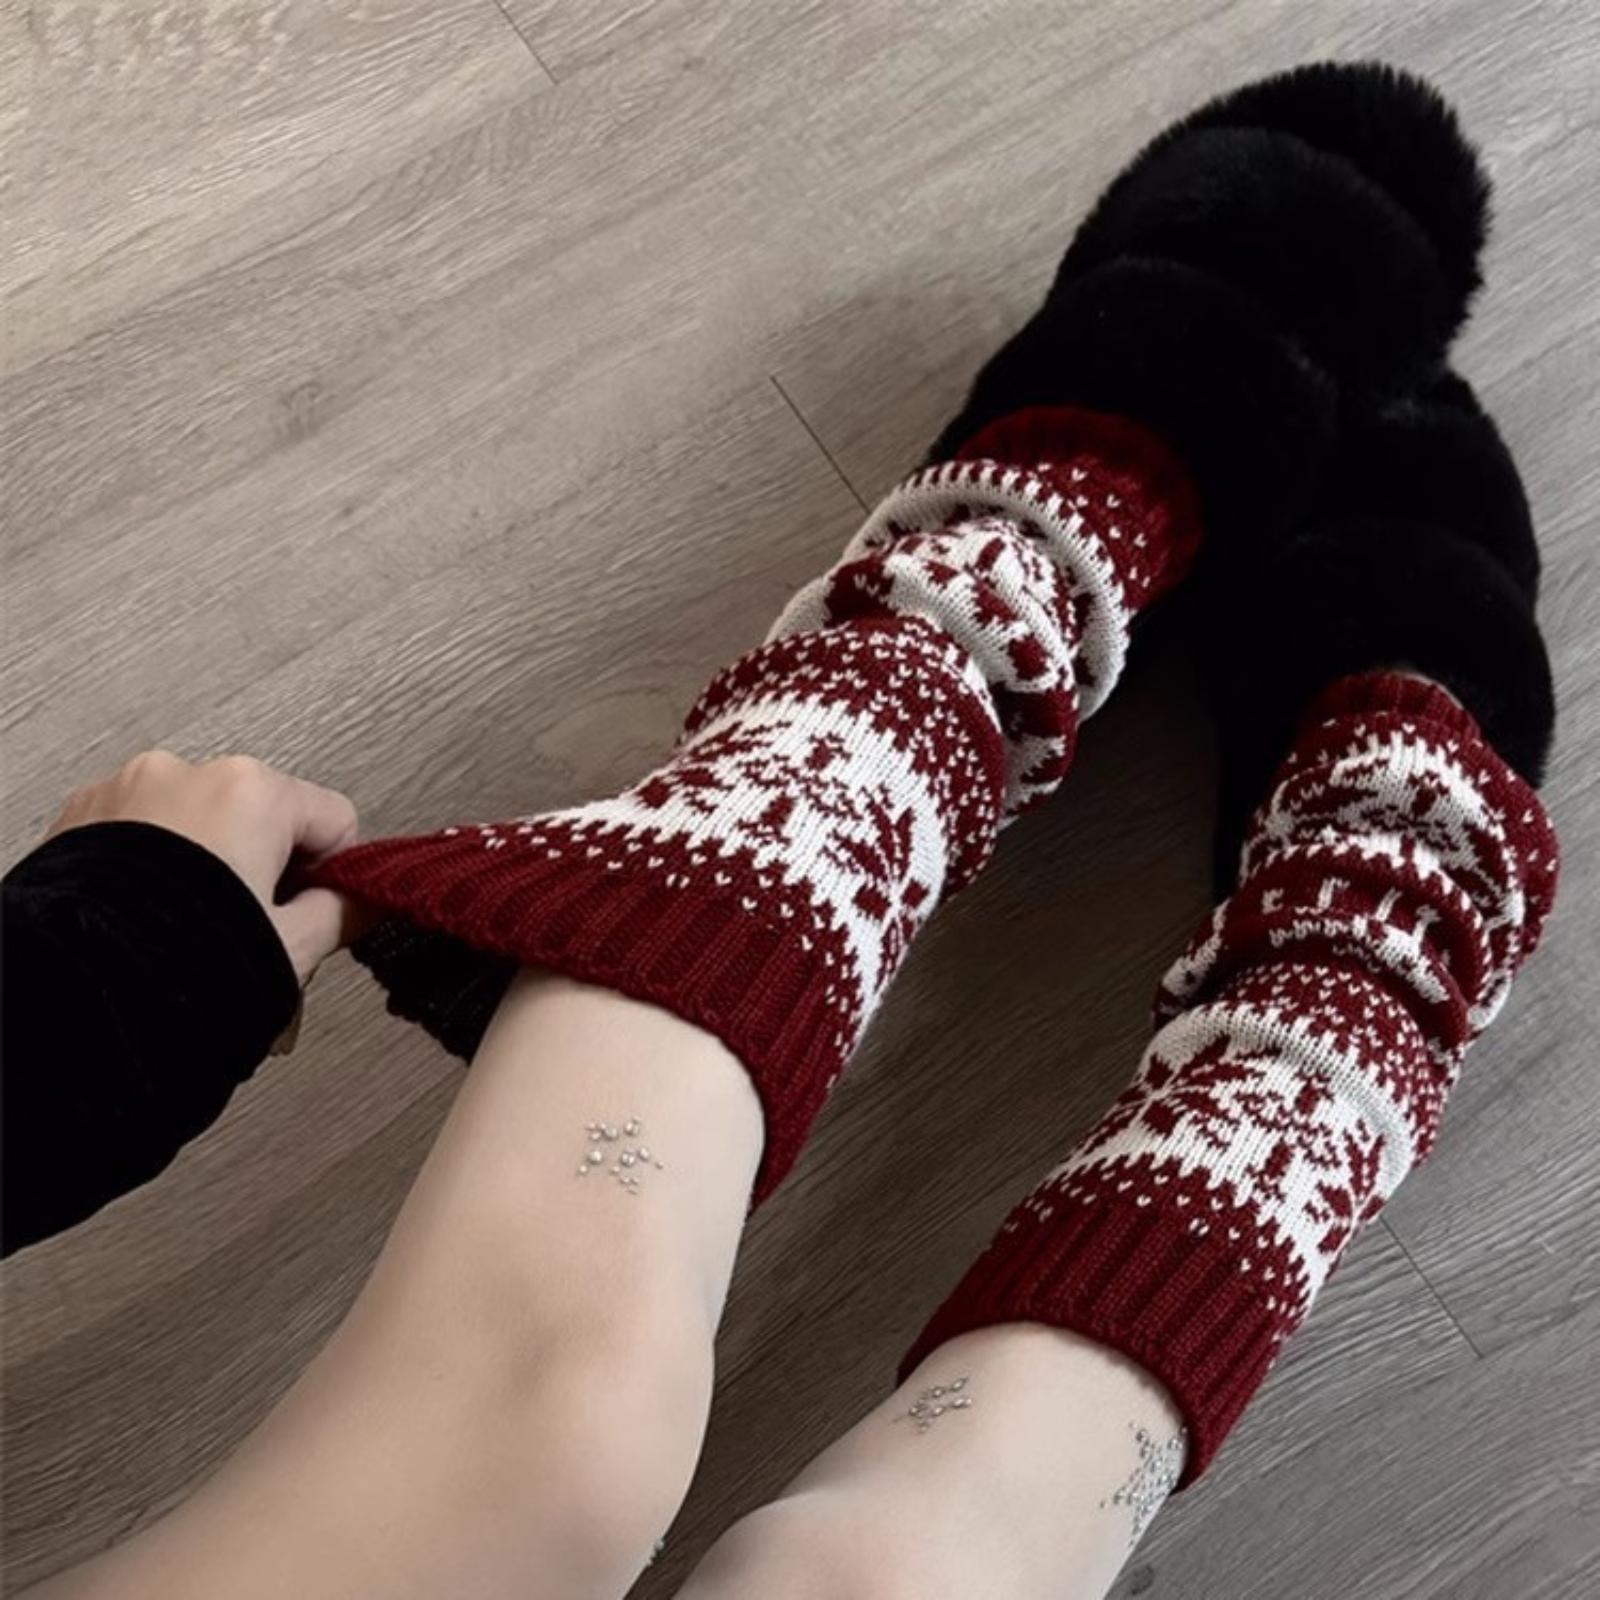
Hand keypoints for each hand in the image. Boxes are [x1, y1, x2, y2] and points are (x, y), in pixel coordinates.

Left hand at [46, 751, 362, 983]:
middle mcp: (189, 774)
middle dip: (264, 870)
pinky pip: (144, 831)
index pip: (334, 818)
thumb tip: (363, 903)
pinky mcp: (81, 816)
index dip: (332, 876)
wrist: (72, 995)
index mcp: (253, 791)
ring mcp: (128, 790)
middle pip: (265, 817)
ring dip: (208, 867)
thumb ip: (342, 914)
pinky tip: (150, 916)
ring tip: (190, 930)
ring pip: (202, 823)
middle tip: (250, 932)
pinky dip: (155, 867)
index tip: (311, 915)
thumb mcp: (289, 948)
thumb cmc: (175, 966)